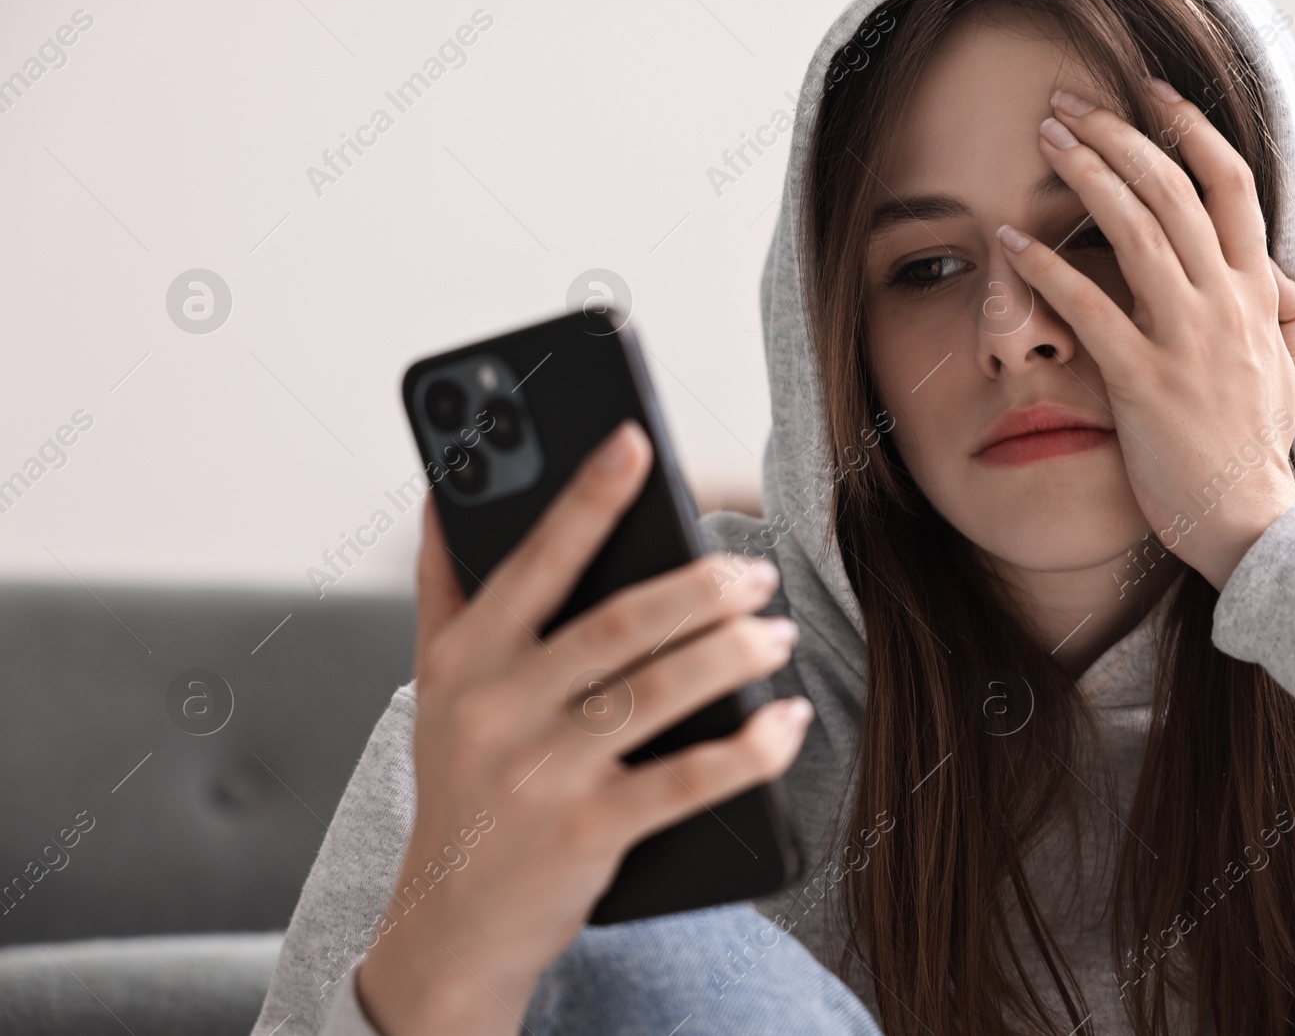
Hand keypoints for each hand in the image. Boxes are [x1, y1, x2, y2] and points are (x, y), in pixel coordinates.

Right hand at [356, 421, 812, 1035]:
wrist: (451, 922)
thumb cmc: (460, 783)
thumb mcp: (437, 685)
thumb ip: (445, 589)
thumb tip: (440, 495)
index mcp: (467, 656)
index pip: (536, 560)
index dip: (589, 497)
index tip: (637, 442)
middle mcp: (500, 707)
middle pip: (623, 623)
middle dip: (703, 586)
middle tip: (755, 573)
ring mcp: (544, 773)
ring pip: (664, 691)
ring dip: (736, 654)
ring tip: (777, 635)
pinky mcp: (590, 832)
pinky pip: (689, 781)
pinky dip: (750, 748)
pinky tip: (786, 722)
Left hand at [996, 79, 1294, 589]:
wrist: (1248, 523)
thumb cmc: (1255, 451)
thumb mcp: (1292, 374)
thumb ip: (1287, 314)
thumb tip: (1277, 270)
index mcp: (1258, 295)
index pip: (1231, 186)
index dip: (1190, 130)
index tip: (1150, 95)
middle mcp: (1225, 305)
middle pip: (1172, 190)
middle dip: (1118, 134)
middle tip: (1067, 106)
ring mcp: (1187, 340)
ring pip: (1136, 229)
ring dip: (1085, 174)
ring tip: (1043, 141)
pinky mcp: (1145, 381)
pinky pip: (1091, 309)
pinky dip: (1047, 269)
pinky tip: (1010, 244)